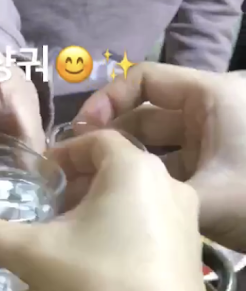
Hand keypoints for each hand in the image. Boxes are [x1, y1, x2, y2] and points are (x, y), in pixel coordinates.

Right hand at [0, 130, 243, 290]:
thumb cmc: (98, 285)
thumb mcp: (33, 257)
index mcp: (134, 168)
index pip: (94, 140)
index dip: (60, 156)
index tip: (36, 180)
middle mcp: (169, 185)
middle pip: (114, 172)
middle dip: (76, 189)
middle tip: (45, 214)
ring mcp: (187, 223)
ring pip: (133, 204)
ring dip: (98, 216)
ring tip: (66, 245)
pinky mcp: (191, 258)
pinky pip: (149, 232)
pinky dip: (121, 239)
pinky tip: (98, 273)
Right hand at [77, 62, 245, 252]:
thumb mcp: (208, 197)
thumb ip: (150, 199)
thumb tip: (95, 210)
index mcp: (208, 98)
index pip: (143, 79)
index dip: (106, 101)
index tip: (78, 133)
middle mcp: (209, 113)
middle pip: (145, 115)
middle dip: (109, 141)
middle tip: (72, 173)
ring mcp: (215, 143)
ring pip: (157, 147)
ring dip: (127, 167)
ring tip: (88, 195)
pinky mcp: (218, 170)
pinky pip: (174, 168)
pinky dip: (149, 183)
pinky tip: (122, 208)